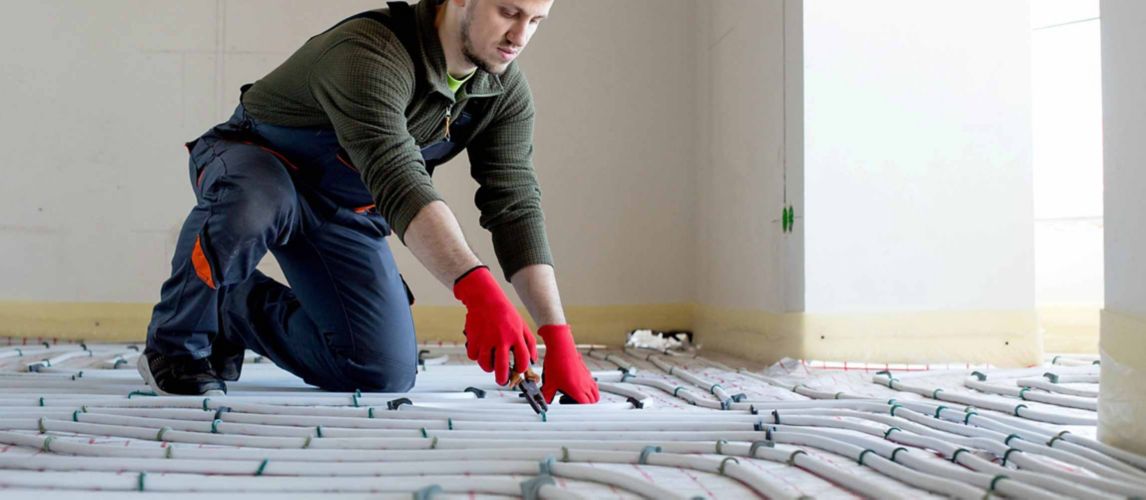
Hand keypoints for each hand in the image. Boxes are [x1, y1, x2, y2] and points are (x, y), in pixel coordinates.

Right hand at [453, 266, 537, 384]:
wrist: (485, 298)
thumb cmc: (504, 312)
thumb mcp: (522, 325)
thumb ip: (529, 343)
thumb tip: (533, 360)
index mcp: (515, 336)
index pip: (522, 361)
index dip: (521, 369)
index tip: (519, 369)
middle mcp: (501, 339)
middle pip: (502, 368)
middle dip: (503, 379)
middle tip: (503, 380)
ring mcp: (486, 339)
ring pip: (486, 365)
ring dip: (489, 368)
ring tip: (491, 365)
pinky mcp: (473, 338)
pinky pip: (474, 356)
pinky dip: (476, 357)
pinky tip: (481, 351)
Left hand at [538, 324, 599, 403]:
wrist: (561, 347)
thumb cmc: (557, 362)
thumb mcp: (549, 383)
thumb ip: (547, 395)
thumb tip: (545, 402)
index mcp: (578, 390)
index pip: (586, 405)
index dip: (579, 408)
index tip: (571, 407)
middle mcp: (585, 384)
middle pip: (593, 400)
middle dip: (584, 404)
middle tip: (571, 401)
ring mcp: (587, 377)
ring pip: (595, 392)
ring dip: (589, 396)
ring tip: (576, 394)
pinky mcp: (586, 371)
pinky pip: (592, 383)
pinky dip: (589, 387)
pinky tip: (577, 384)